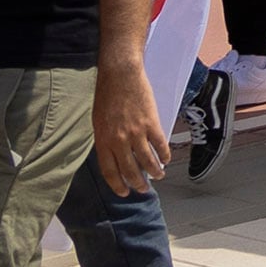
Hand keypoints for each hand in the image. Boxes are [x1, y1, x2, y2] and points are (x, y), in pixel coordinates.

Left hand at [92, 61, 167, 197]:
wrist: (120, 74)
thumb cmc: (107, 95)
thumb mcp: (99, 121)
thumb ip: (106, 140)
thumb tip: (115, 157)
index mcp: (103, 140)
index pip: (110, 171)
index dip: (118, 185)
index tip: (124, 192)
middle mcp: (119, 140)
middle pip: (130, 170)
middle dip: (138, 184)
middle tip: (143, 189)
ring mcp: (136, 132)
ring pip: (147, 161)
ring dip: (154, 172)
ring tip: (158, 176)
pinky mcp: (151, 123)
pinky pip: (160, 145)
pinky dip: (164, 155)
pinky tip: (166, 160)